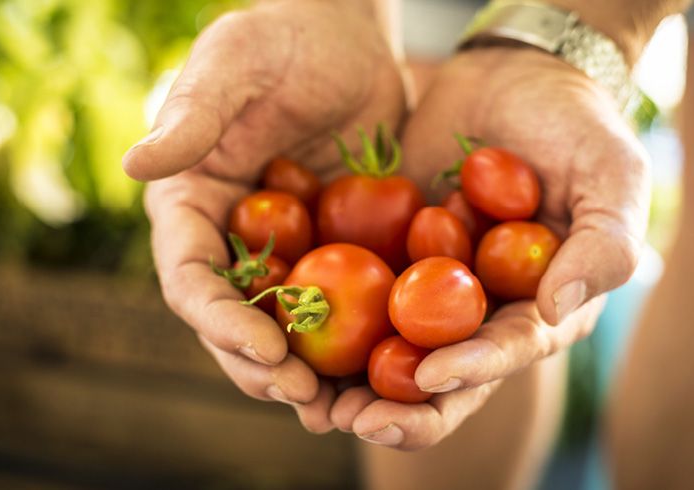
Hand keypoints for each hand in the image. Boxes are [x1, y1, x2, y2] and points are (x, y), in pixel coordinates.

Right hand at [122, 0, 405, 431]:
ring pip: (284, 326)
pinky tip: (380, 370)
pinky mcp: (331, 246)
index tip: (265, 351)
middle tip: (304, 398)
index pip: (190, 277)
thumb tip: (138, 166)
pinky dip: (353, 341)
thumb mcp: (234, 65)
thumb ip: (193, 116)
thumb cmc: (280, 39)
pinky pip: (340, 303)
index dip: (220, 322)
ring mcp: (284, 248)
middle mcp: (231, 237)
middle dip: (261, 365)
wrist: (345, 39)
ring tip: (338, 409)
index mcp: (192, 204)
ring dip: (305, 372)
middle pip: (233, 319)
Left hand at [330, 46, 648, 449]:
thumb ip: (603, 245)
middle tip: (352, 420)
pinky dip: (324, 314)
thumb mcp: (611, 175)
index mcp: (536, 305)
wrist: (511, 78)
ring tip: (307, 399)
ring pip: (387, 345)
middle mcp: (478, 307)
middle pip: (439, 372)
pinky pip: (354, 290)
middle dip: (399, 405)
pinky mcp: (388, 254)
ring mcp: (428, 283)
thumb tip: (556, 308)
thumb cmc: (575, 126)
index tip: (430, 376)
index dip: (471, 371)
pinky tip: (287, 328)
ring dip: (349, 379)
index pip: (504, 351)